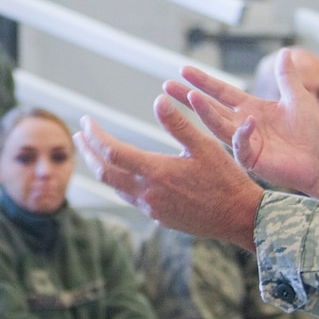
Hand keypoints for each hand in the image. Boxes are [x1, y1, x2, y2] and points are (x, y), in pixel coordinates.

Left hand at [75, 102, 264, 246]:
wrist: (240, 218)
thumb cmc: (226, 179)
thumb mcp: (205, 146)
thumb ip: (179, 124)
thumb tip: (157, 100)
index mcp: (156, 172)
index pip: (112, 151)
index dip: (95, 135)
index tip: (86, 121)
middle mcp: (148, 194)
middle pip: (104, 173)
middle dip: (88, 152)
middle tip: (79, 136)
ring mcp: (152, 209)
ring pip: (115, 188)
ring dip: (101, 168)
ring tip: (94, 153)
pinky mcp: (159, 218)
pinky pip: (130, 199)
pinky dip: (119, 182)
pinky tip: (123, 174)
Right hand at [170, 58, 318, 201]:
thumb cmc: (312, 131)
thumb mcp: (298, 97)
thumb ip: (287, 77)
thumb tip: (286, 51)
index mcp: (251, 108)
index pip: (221, 92)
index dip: (203, 81)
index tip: (183, 70)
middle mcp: (242, 124)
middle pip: (210, 108)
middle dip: (189, 96)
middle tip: (167, 86)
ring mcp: (245, 142)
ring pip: (218, 125)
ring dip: (205, 112)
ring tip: (191, 97)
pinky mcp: (253, 158)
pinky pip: (242, 145)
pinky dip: (243, 134)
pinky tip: (248, 121)